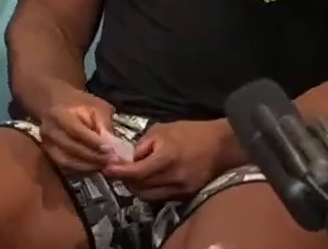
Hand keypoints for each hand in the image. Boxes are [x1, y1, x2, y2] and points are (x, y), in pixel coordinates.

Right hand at [38, 87, 117, 173]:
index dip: (93, 142)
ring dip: (87, 165)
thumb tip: (113, 145)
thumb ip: (104, 124)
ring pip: (66, 160)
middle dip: (93, 156)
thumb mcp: (96, 106)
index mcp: (59, 114)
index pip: (76, 130)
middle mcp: (49, 129)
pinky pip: (64, 165)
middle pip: (71, 147)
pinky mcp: (48, 152)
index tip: (110, 150)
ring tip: (104, 165)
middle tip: (111, 160)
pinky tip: (94, 166)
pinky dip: (80, 168)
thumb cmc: (79, 103)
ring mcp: (47, 142)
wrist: (55, 103)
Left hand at [103, 119, 237, 200]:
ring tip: (130, 177)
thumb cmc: (190, 132)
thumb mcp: (161, 130)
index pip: (136, 172)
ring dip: (137, 188)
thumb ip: (143, 145)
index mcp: (166, 158)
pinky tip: (148, 180)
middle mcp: (173, 177)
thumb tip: (129, 158)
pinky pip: (163, 196)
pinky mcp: (188, 194)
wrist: (221, 145)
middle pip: (140, 187)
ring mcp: (182, 188)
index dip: (119, 172)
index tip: (106, 169)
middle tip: (116, 172)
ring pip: (150, 196)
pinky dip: (151, 190)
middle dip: (125, 180)